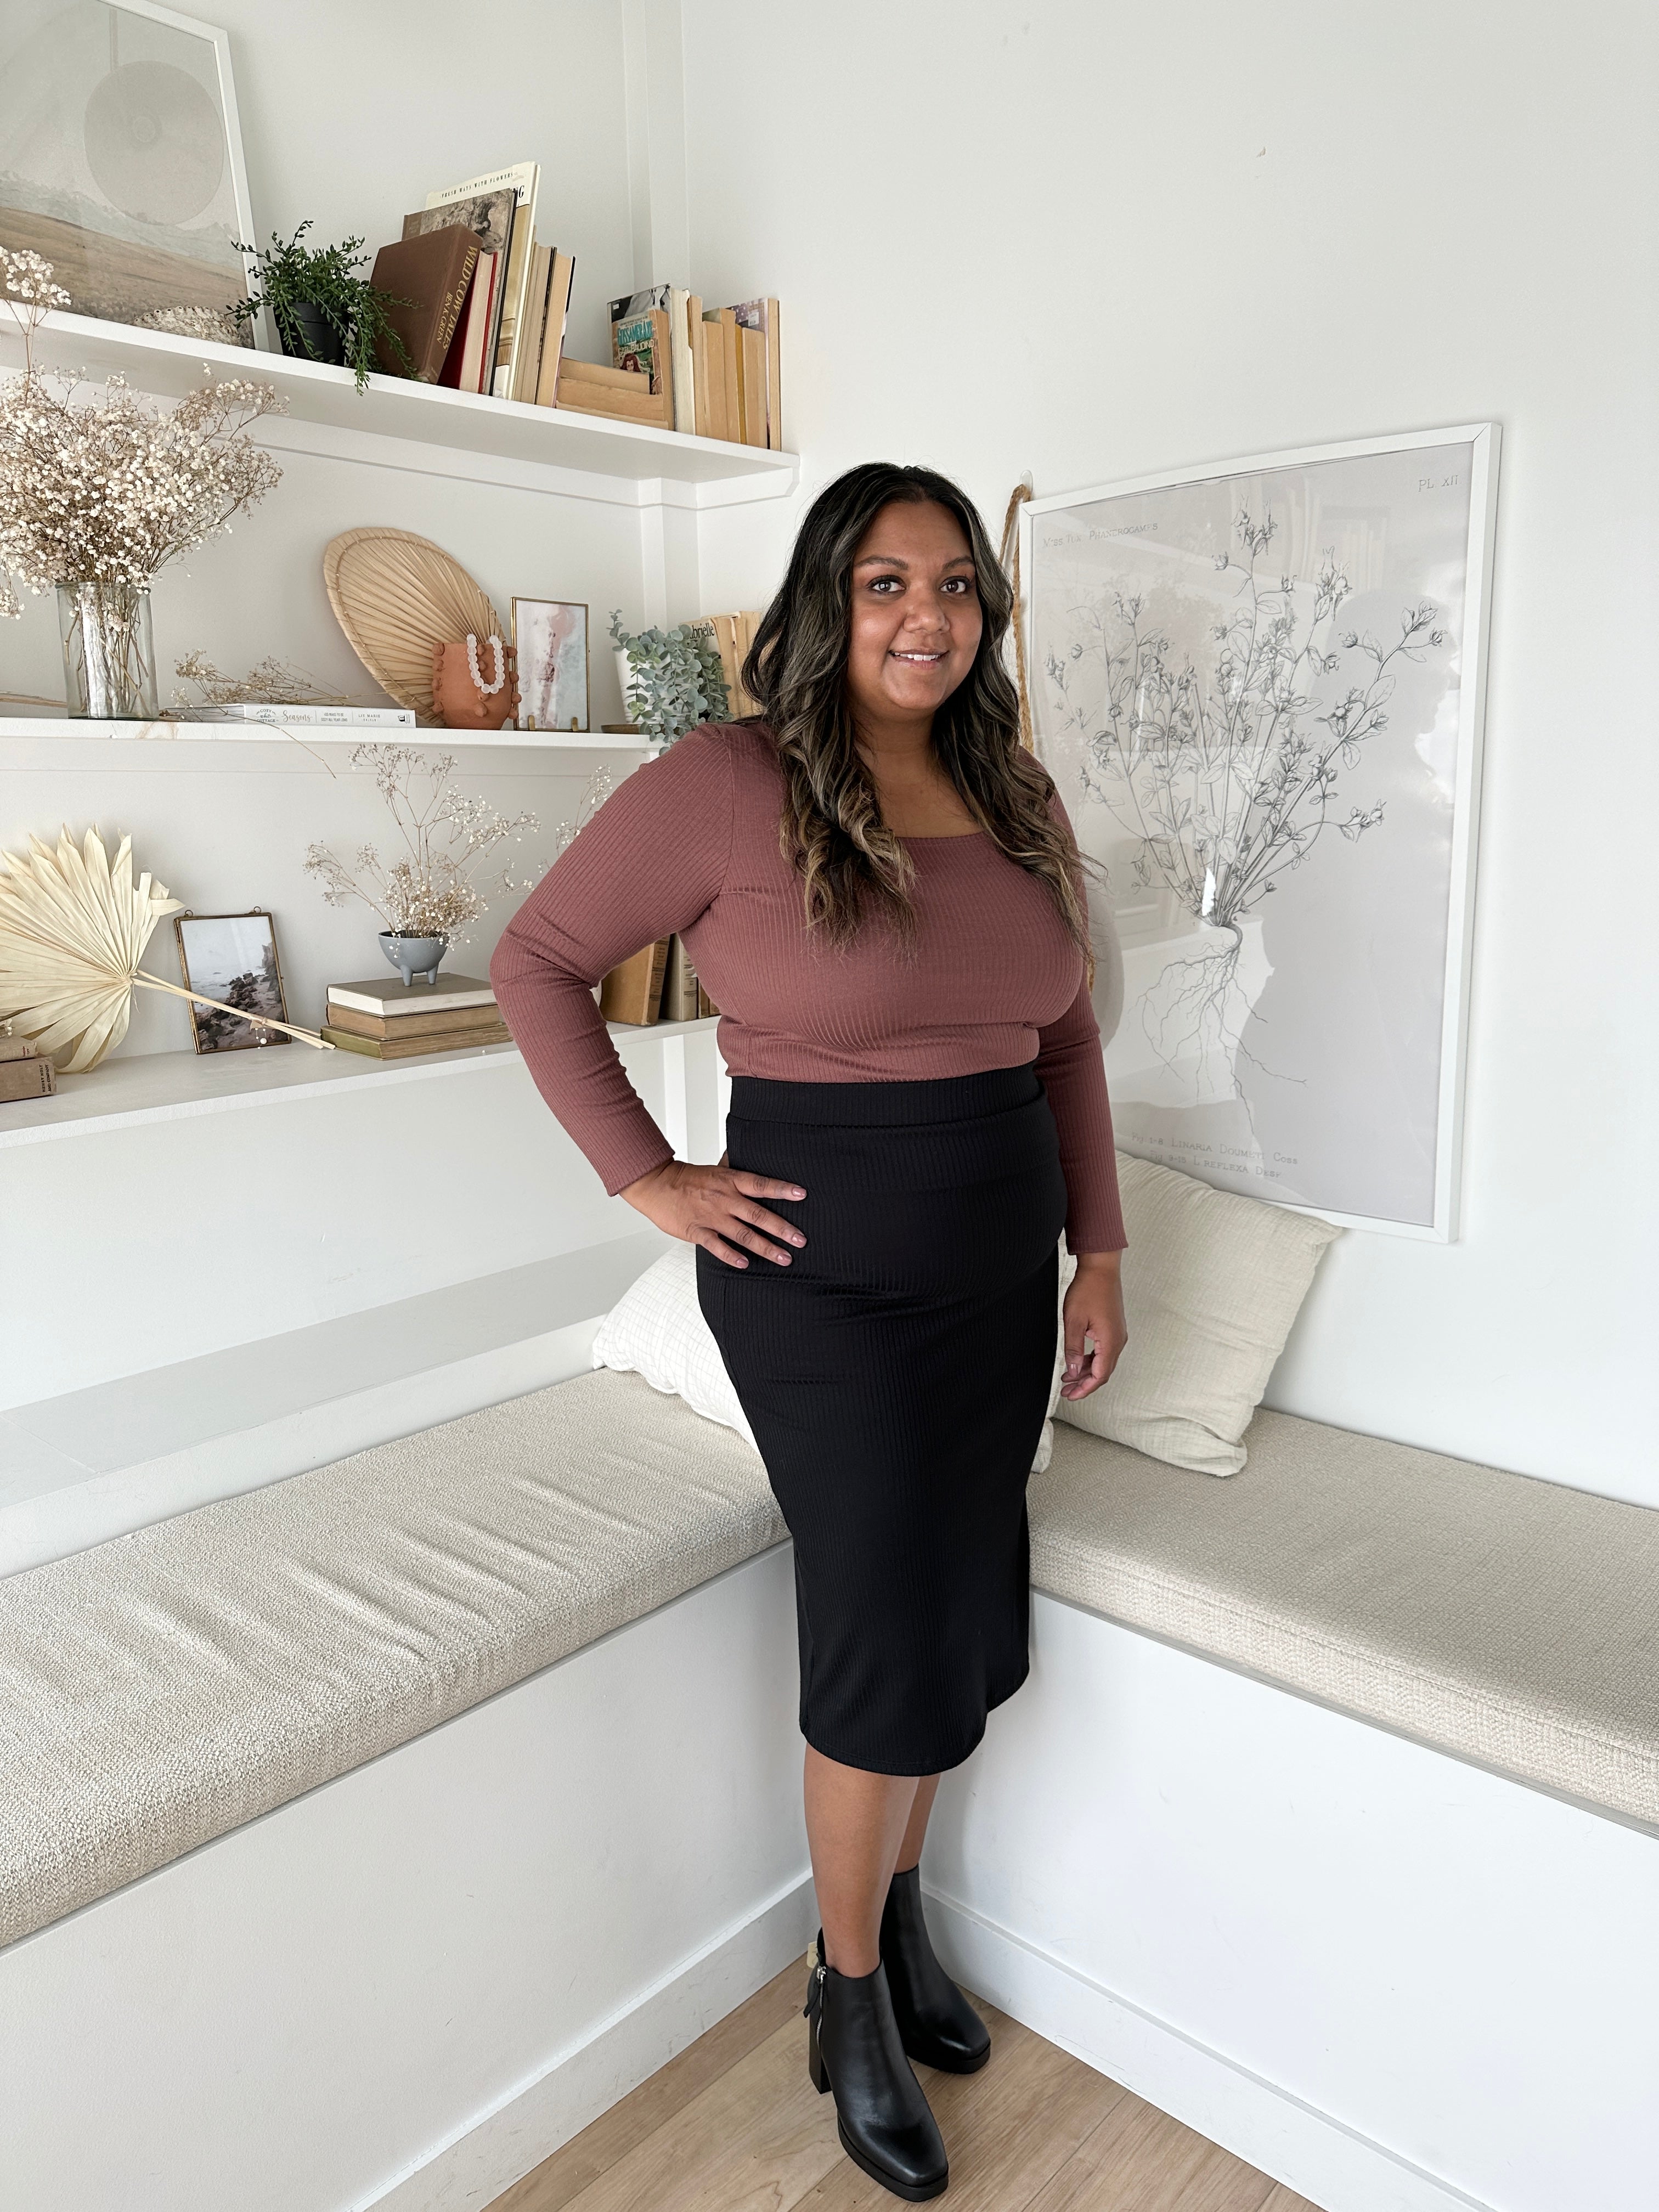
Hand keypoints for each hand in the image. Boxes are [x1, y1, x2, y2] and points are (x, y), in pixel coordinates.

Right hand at [620, 1154, 807, 1268]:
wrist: (656, 1184)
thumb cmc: (687, 1177)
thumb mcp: (716, 1168)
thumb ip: (735, 1167)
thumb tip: (749, 1151)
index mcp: (730, 1181)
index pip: (761, 1184)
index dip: (782, 1189)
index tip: (801, 1194)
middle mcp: (724, 1199)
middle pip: (759, 1215)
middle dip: (782, 1229)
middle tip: (800, 1240)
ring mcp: (711, 1216)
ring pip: (743, 1234)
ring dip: (765, 1247)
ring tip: (784, 1257)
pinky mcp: (697, 1231)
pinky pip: (717, 1246)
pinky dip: (731, 1255)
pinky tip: (745, 1263)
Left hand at [1059, 1251, 1127, 1400]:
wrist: (1101, 1268)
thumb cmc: (1088, 1289)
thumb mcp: (1073, 1321)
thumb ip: (1073, 1349)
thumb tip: (1073, 1372)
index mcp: (1110, 1341)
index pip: (1099, 1376)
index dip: (1084, 1389)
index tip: (1070, 1395)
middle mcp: (1118, 1340)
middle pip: (1103, 1372)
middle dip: (1084, 1384)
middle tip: (1066, 1392)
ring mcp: (1118, 1334)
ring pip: (1103, 1363)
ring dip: (1087, 1372)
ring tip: (1068, 1378)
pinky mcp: (1114, 1328)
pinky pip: (1104, 1352)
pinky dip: (1091, 1360)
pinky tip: (1077, 1361)